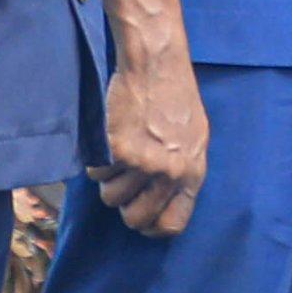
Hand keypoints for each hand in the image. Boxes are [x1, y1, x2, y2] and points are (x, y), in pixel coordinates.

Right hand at [90, 44, 208, 236]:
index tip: (141, 218)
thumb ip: (182, 171)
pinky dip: (96, 159)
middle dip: (124, 205)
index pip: (172, 224)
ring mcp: (143, 164)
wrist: (157, 65)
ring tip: (118, 152)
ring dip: (108, 179)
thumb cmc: (176, 96)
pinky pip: (96, 172)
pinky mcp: (118, 150)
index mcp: (192, 174)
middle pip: (134, 218)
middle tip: (122, 183)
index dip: (152, 227)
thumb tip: (167, 198)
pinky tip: (109, 136)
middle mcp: (169, 174)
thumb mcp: (195, 138)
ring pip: (110, 197)